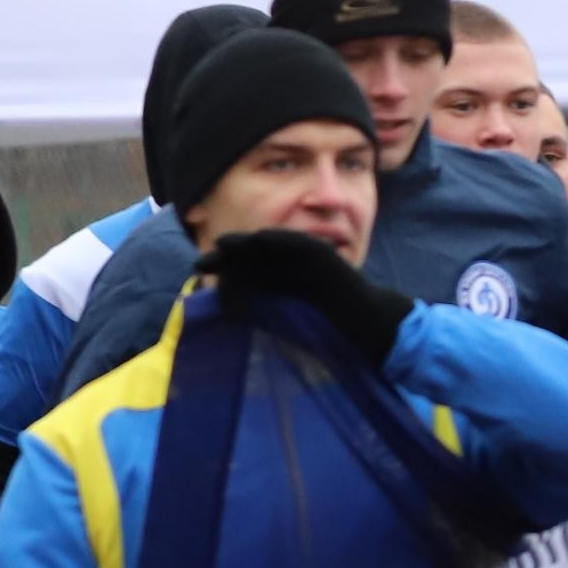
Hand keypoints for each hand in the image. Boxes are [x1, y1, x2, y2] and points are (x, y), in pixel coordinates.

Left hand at [199, 227, 413, 367]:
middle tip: (203, 263)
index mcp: (277, 283)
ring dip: (247, 242)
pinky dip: (280, 239)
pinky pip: (298, 242)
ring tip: (225, 245)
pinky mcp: (322, 253)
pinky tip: (260, 239)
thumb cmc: (328, 329)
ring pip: (270, 244)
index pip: (244, 271)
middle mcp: (286, 267)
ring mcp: (304, 258)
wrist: (366, 324)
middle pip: (251, 256)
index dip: (223, 271)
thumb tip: (226, 308)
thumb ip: (259, 312)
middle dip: (227, 257)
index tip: (201, 276)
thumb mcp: (284, 320)